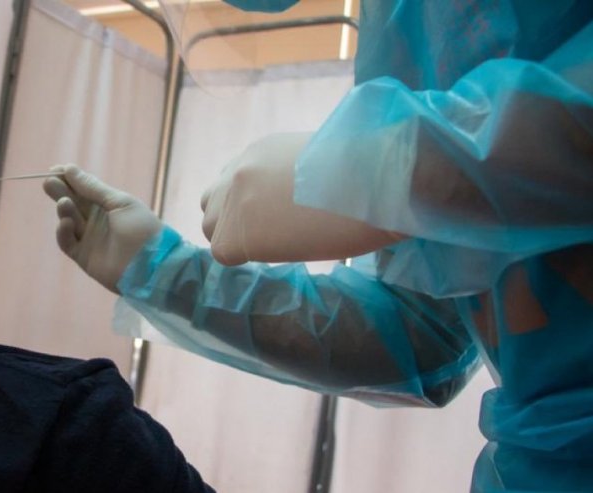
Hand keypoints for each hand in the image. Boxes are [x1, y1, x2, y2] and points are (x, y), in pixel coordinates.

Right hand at [43, 165, 162, 293]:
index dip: (69, 179)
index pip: (83, 188)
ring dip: (64, 209)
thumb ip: (93, 188)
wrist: (151, 266)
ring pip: (68, 220)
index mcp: (108, 204)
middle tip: (48, 182)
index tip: (55, 170)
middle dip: (60, 191)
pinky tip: (66, 223)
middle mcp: (96, 219)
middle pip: (72, 202)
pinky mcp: (83, 256)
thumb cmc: (141, 229)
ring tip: (64, 202)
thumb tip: (69, 169)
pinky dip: (63, 232)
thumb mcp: (120, 203)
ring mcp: (89, 238)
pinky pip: (67, 242)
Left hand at [201, 132, 401, 264]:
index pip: (234, 181)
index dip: (249, 204)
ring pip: (212, 227)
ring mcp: (236, 199)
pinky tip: (279, 252)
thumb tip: (304, 204)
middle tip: (272, 235)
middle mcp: (242, 169)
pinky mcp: (238, 230)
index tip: (273, 217)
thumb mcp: (325, 163)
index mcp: (262, 150)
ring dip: (237, 239)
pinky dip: (244, 258)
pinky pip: (222, 253)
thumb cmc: (374, 173)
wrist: (380, 182)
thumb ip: (299, 179)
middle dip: (234, 220)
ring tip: (279, 244)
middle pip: (213, 203)